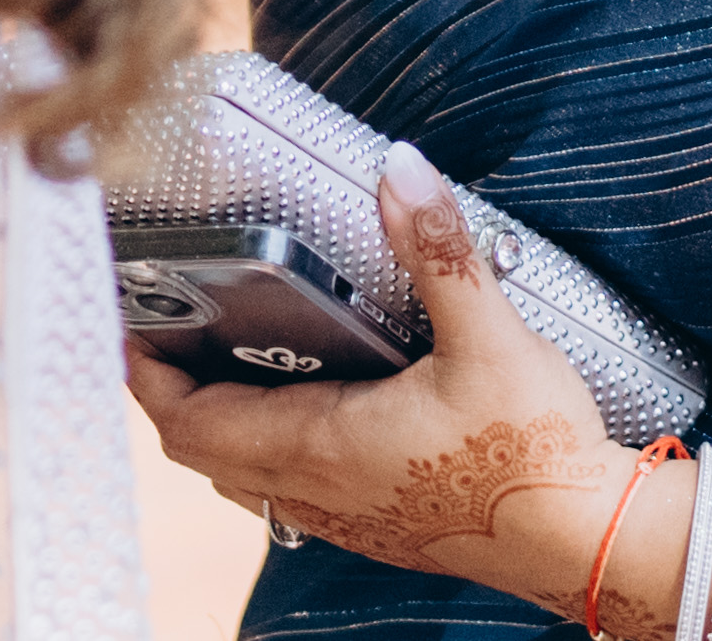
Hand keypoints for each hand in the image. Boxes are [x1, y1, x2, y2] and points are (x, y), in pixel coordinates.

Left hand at [125, 146, 651, 621]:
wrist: (583, 541)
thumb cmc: (533, 453)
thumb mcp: (491, 336)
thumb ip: (438, 248)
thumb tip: (400, 170)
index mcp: (323, 444)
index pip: (192, 419)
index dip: (148, 375)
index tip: (127, 326)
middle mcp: (319, 489)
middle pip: (204, 449)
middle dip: (172, 391)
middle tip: (165, 329)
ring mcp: (345, 514)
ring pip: (244, 475)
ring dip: (217, 422)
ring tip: (224, 359)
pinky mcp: (377, 524)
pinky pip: (289, 491)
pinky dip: (266, 447)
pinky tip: (308, 409)